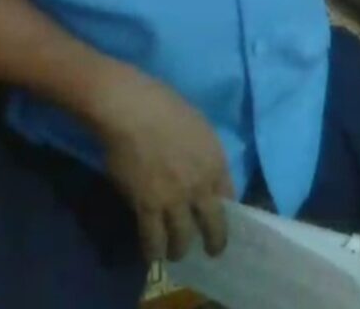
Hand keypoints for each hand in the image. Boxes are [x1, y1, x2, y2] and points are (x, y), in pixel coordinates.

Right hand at [95, 68, 233, 262]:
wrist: (129, 108)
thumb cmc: (161, 103)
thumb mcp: (197, 124)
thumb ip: (203, 150)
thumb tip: (200, 166)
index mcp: (215, 161)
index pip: (230, 197)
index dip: (227, 211)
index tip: (222, 218)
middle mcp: (200, 186)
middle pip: (213, 224)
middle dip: (214, 242)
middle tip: (212, 251)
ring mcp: (174, 199)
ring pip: (183, 238)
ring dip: (180, 249)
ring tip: (176, 254)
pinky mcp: (146, 206)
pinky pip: (152, 238)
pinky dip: (153, 250)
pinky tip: (152, 256)